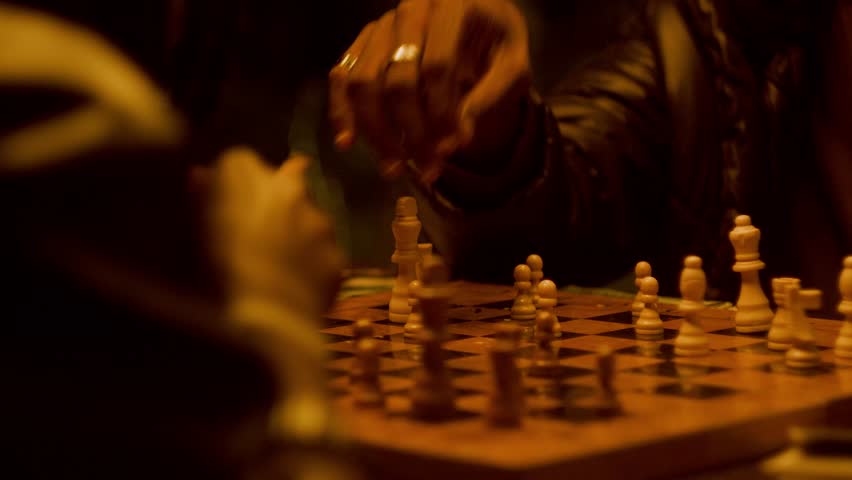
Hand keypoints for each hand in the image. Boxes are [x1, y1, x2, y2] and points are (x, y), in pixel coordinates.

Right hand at [209, 147, 344, 314]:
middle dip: (268, 199)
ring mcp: (319, 221)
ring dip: (294, 228)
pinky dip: (311, 260)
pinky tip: (293, 285)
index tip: (222, 206)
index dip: (229, 184)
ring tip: (273, 265)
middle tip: (251, 234)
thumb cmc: (216, 279)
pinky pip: (322, 250)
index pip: (238, 161)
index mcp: (246, 179)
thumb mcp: (196, 238)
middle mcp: (289, 190)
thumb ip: (202, 200)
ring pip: (306, 214)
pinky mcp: (337, 253)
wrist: (266, 324)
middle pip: (281, 180)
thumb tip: (200, 175)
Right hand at [329, 0, 530, 182]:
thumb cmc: (497, 44)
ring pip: (363, 83)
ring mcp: (381, 26)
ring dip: (376, 132)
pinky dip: (341, 110)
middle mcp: (410, 11)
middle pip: (397, 81)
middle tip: (429, 169)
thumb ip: (490, 95)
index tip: (454, 148)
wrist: (477, 20)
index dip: (443, 113)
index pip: (437, 67)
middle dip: (412, 133)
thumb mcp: (513, 65)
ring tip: (394, 168)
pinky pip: (342, 76)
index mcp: (451, 7)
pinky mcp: (364, 42)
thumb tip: (454, 139)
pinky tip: (347, 142)